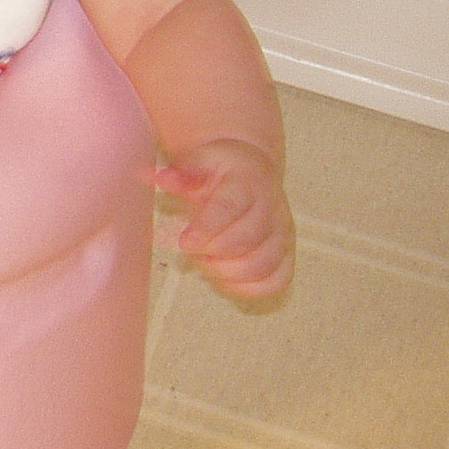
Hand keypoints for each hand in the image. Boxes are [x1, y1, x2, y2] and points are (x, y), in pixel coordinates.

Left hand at [154, 137, 293, 301]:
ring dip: (228, 271)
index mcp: (247, 184)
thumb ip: (182, 174)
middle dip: (213, 251)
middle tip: (192, 248)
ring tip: (206, 260)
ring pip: (263, 265)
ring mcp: (283, 235)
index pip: (230, 208)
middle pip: (247, 240)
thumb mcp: (200, 161)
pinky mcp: (287, 255)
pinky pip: (277, 281)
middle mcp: (272, 210)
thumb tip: (161, 178)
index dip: (207, 228)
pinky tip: (225, 277)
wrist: (252, 171)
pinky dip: (250, 287)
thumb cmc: (222, 169)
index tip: (185, 242)